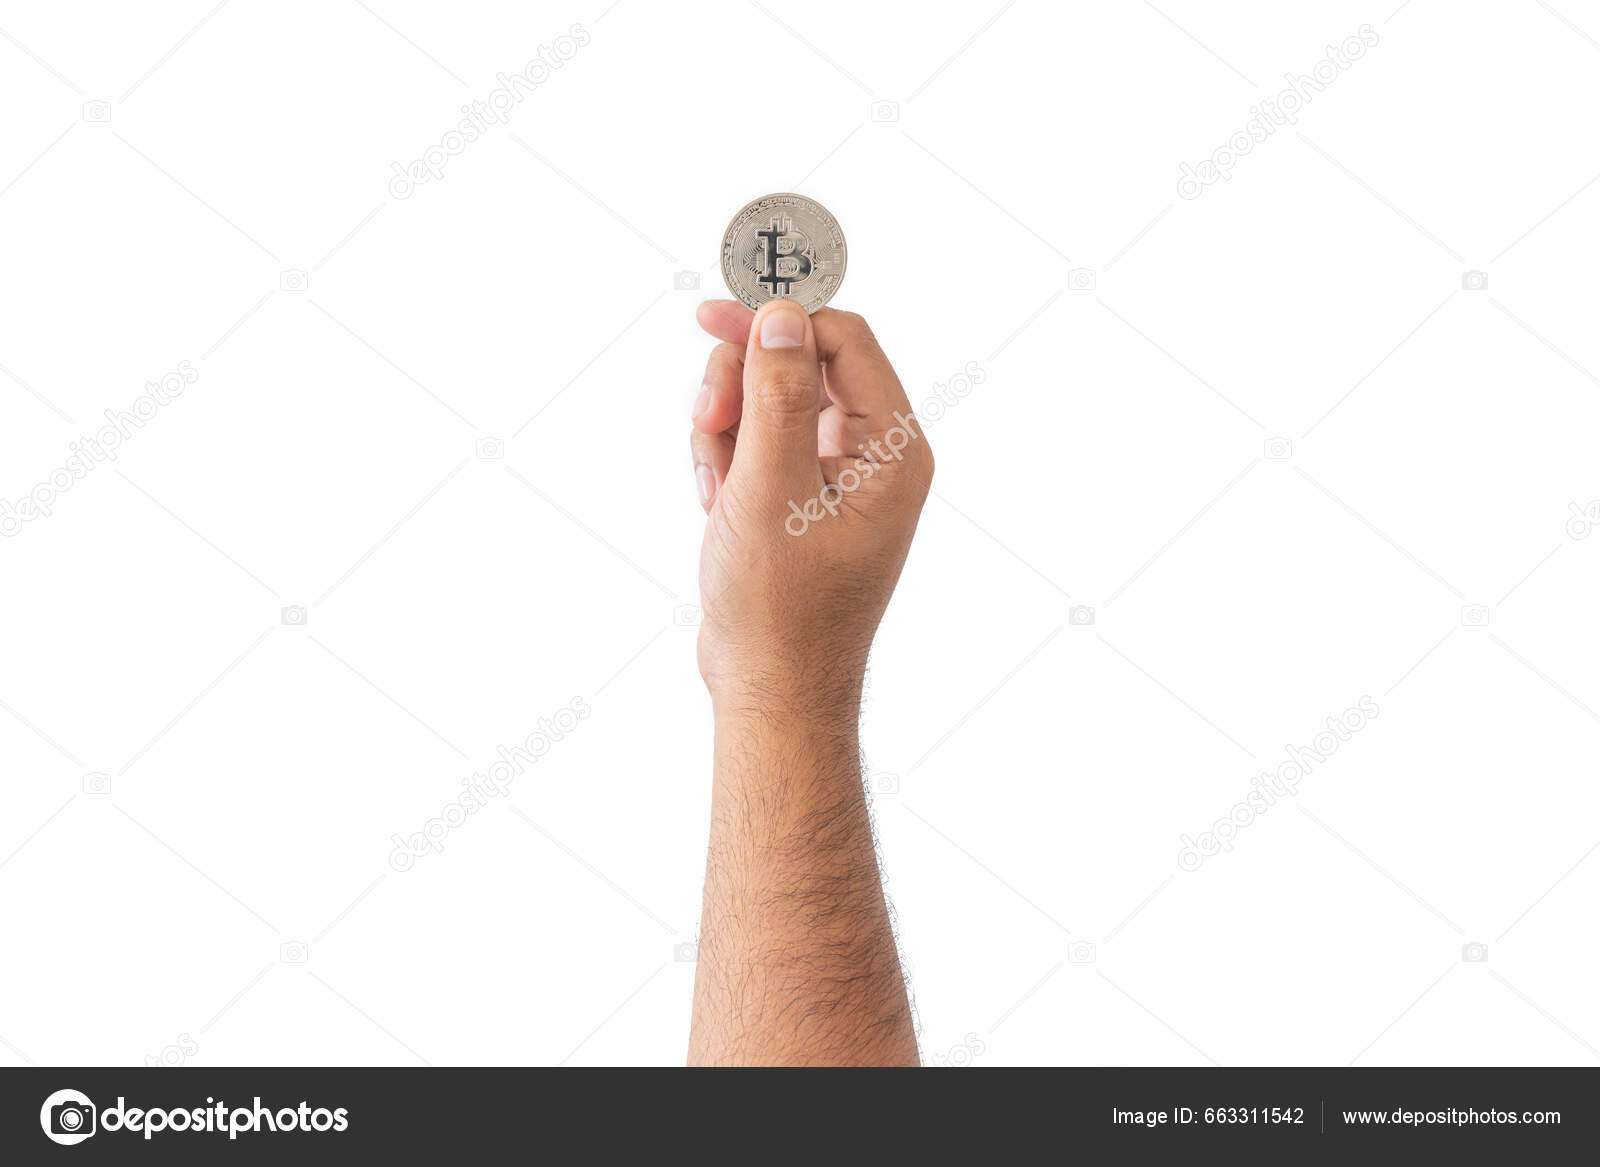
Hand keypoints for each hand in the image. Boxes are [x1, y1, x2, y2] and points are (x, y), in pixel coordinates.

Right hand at [689, 299, 933, 705]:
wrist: (769, 689)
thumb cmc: (779, 607)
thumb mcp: (770, 489)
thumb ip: (777, 395)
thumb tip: (784, 314)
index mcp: (893, 452)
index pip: (844, 341)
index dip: (779, 320)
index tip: (713, 316)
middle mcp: (872, 457)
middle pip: (800, 364)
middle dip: (743, 386)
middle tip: (709, 419)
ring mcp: (833, 478)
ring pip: (767, 402)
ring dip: (726, 430)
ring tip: (714, 487)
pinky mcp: (797, 497)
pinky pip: (755, 444)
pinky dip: (725, 463)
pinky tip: (714, 507)